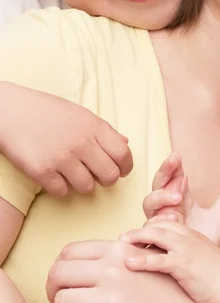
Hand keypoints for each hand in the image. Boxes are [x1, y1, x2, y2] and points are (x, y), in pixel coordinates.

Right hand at [0, 83, 131, 194]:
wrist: (9, 110)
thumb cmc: (46, 111)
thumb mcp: (80, 113)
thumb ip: (103, 130)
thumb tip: (125, 143)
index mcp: (94, 126)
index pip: (123, 154)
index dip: (126, 166)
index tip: (122, 170)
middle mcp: (81, 142)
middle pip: (110, 175)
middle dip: (107, 179)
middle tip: (97, 175)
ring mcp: (62, 157)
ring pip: (88, 187)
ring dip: (82, 184)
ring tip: (72, 173)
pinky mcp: (42, 171)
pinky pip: (62, 192)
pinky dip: (60, 188)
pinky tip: (54, 175)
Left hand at [46, 240, 219, 302]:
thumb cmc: (178, 300)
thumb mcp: (155, 263)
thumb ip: (128, 256)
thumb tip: (100, 258)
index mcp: (123, 252)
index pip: (71, 250)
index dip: (62, 267)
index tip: (68, 281)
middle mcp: (115, 270)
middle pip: (59, 272)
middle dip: (55, 288)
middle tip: (64, 301)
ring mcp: (112, 299)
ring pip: (60, 300)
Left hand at [121, 222, 219, 302]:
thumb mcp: (202, 261)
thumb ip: (185, 259)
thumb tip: (170, 267)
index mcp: (191, 235)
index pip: (164, 222)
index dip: (148, 227)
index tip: (133, 237)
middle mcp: (187, 237)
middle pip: (157, 224)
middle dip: (138, 229)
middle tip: (120, 238)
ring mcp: (186, 249)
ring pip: (155, 235)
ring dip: (136, 238)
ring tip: (119, 245)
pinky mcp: (184, 265)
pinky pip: (159, 259)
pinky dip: (143, 260)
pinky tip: (128, 264)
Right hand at [143, 154, 219, 244]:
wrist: (201, 270)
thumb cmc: (204, 240)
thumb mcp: (218, 218)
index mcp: (177, 198)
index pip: (173, 176)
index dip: (173, 166)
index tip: (178, 155)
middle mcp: (164, 207)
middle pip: (158, 183)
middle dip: (165, 171)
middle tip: (174, 162)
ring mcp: (157, 222)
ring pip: (149, 202)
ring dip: (162, 196)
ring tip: (178, 196)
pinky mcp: (153, 239)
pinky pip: (149, 226)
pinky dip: (158, 220)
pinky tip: (172, 216)